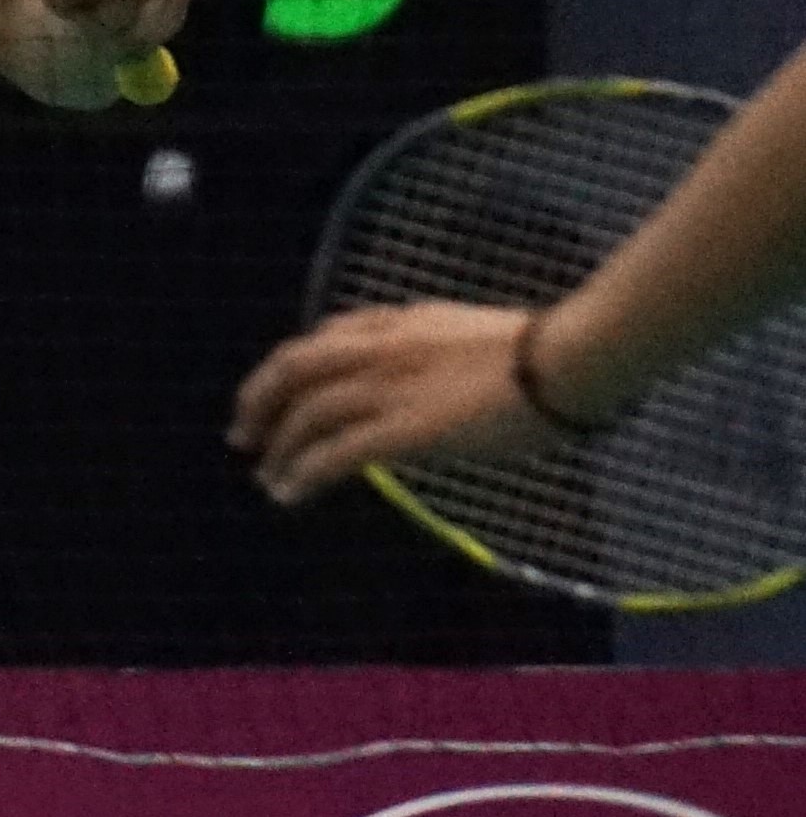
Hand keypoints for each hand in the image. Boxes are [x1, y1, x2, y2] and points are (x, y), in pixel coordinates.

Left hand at [228, 300, 559, 503]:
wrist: (574, 359)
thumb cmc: (550, 352)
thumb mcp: (475, 334)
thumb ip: (440, 347)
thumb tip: (434, 376)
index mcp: (403, 322)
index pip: (328, 336)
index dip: (293, 366)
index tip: (280, 388)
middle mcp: (383, 349)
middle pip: (294, 367)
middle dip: (258, 400)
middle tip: (242, 434)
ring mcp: (392, 388)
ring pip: (307, 416)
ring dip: (278, 448)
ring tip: (267, 477)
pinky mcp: (406, 430)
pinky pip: (335, 454)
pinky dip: (303, 474)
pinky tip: (289, 494)